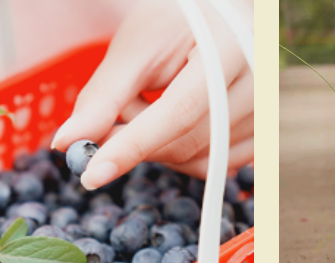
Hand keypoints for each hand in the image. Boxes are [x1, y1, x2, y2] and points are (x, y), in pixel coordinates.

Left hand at [50, 0, 254, 189]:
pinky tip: (169, 124)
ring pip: (199, 159)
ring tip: (148, 105)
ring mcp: (267, 110)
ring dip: (158, 147)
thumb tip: (67, 144)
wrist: (217, 17)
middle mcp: (260, 81)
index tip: (92, 173)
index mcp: (230, 46)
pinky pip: (215, 166)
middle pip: (187, 141)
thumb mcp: (136, 47)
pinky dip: (181, 155)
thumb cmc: (175, 22)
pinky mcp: (264, 133)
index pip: (180, 111)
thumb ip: (104, 96)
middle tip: (113, 115)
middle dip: (138, 140)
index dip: (133, 145)